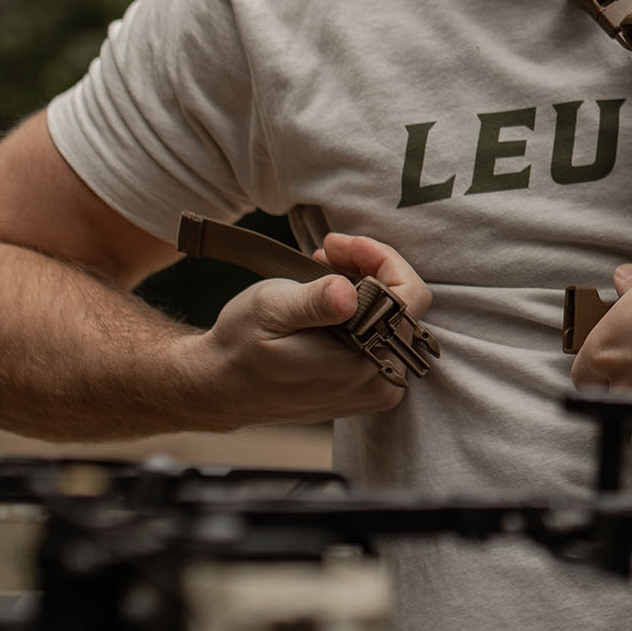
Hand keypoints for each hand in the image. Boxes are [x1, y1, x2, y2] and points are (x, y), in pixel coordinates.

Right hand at [188, 230, 432, 426]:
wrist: (221, 385)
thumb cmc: (241, 347)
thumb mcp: (270, 312)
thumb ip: (314, 302)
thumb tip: (348, 293)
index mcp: (362, 366)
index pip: (409, 298)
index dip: (381, 259)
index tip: (341, 243)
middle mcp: (379, 382)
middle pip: (403, 306)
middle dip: (369, 268)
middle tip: (328, 251)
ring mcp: (375, 387)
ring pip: (393, 318)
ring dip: (364, 284)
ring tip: (324, 267)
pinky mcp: (366, 385)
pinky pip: (381, 335)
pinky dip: (361, 307)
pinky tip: (329, 294)